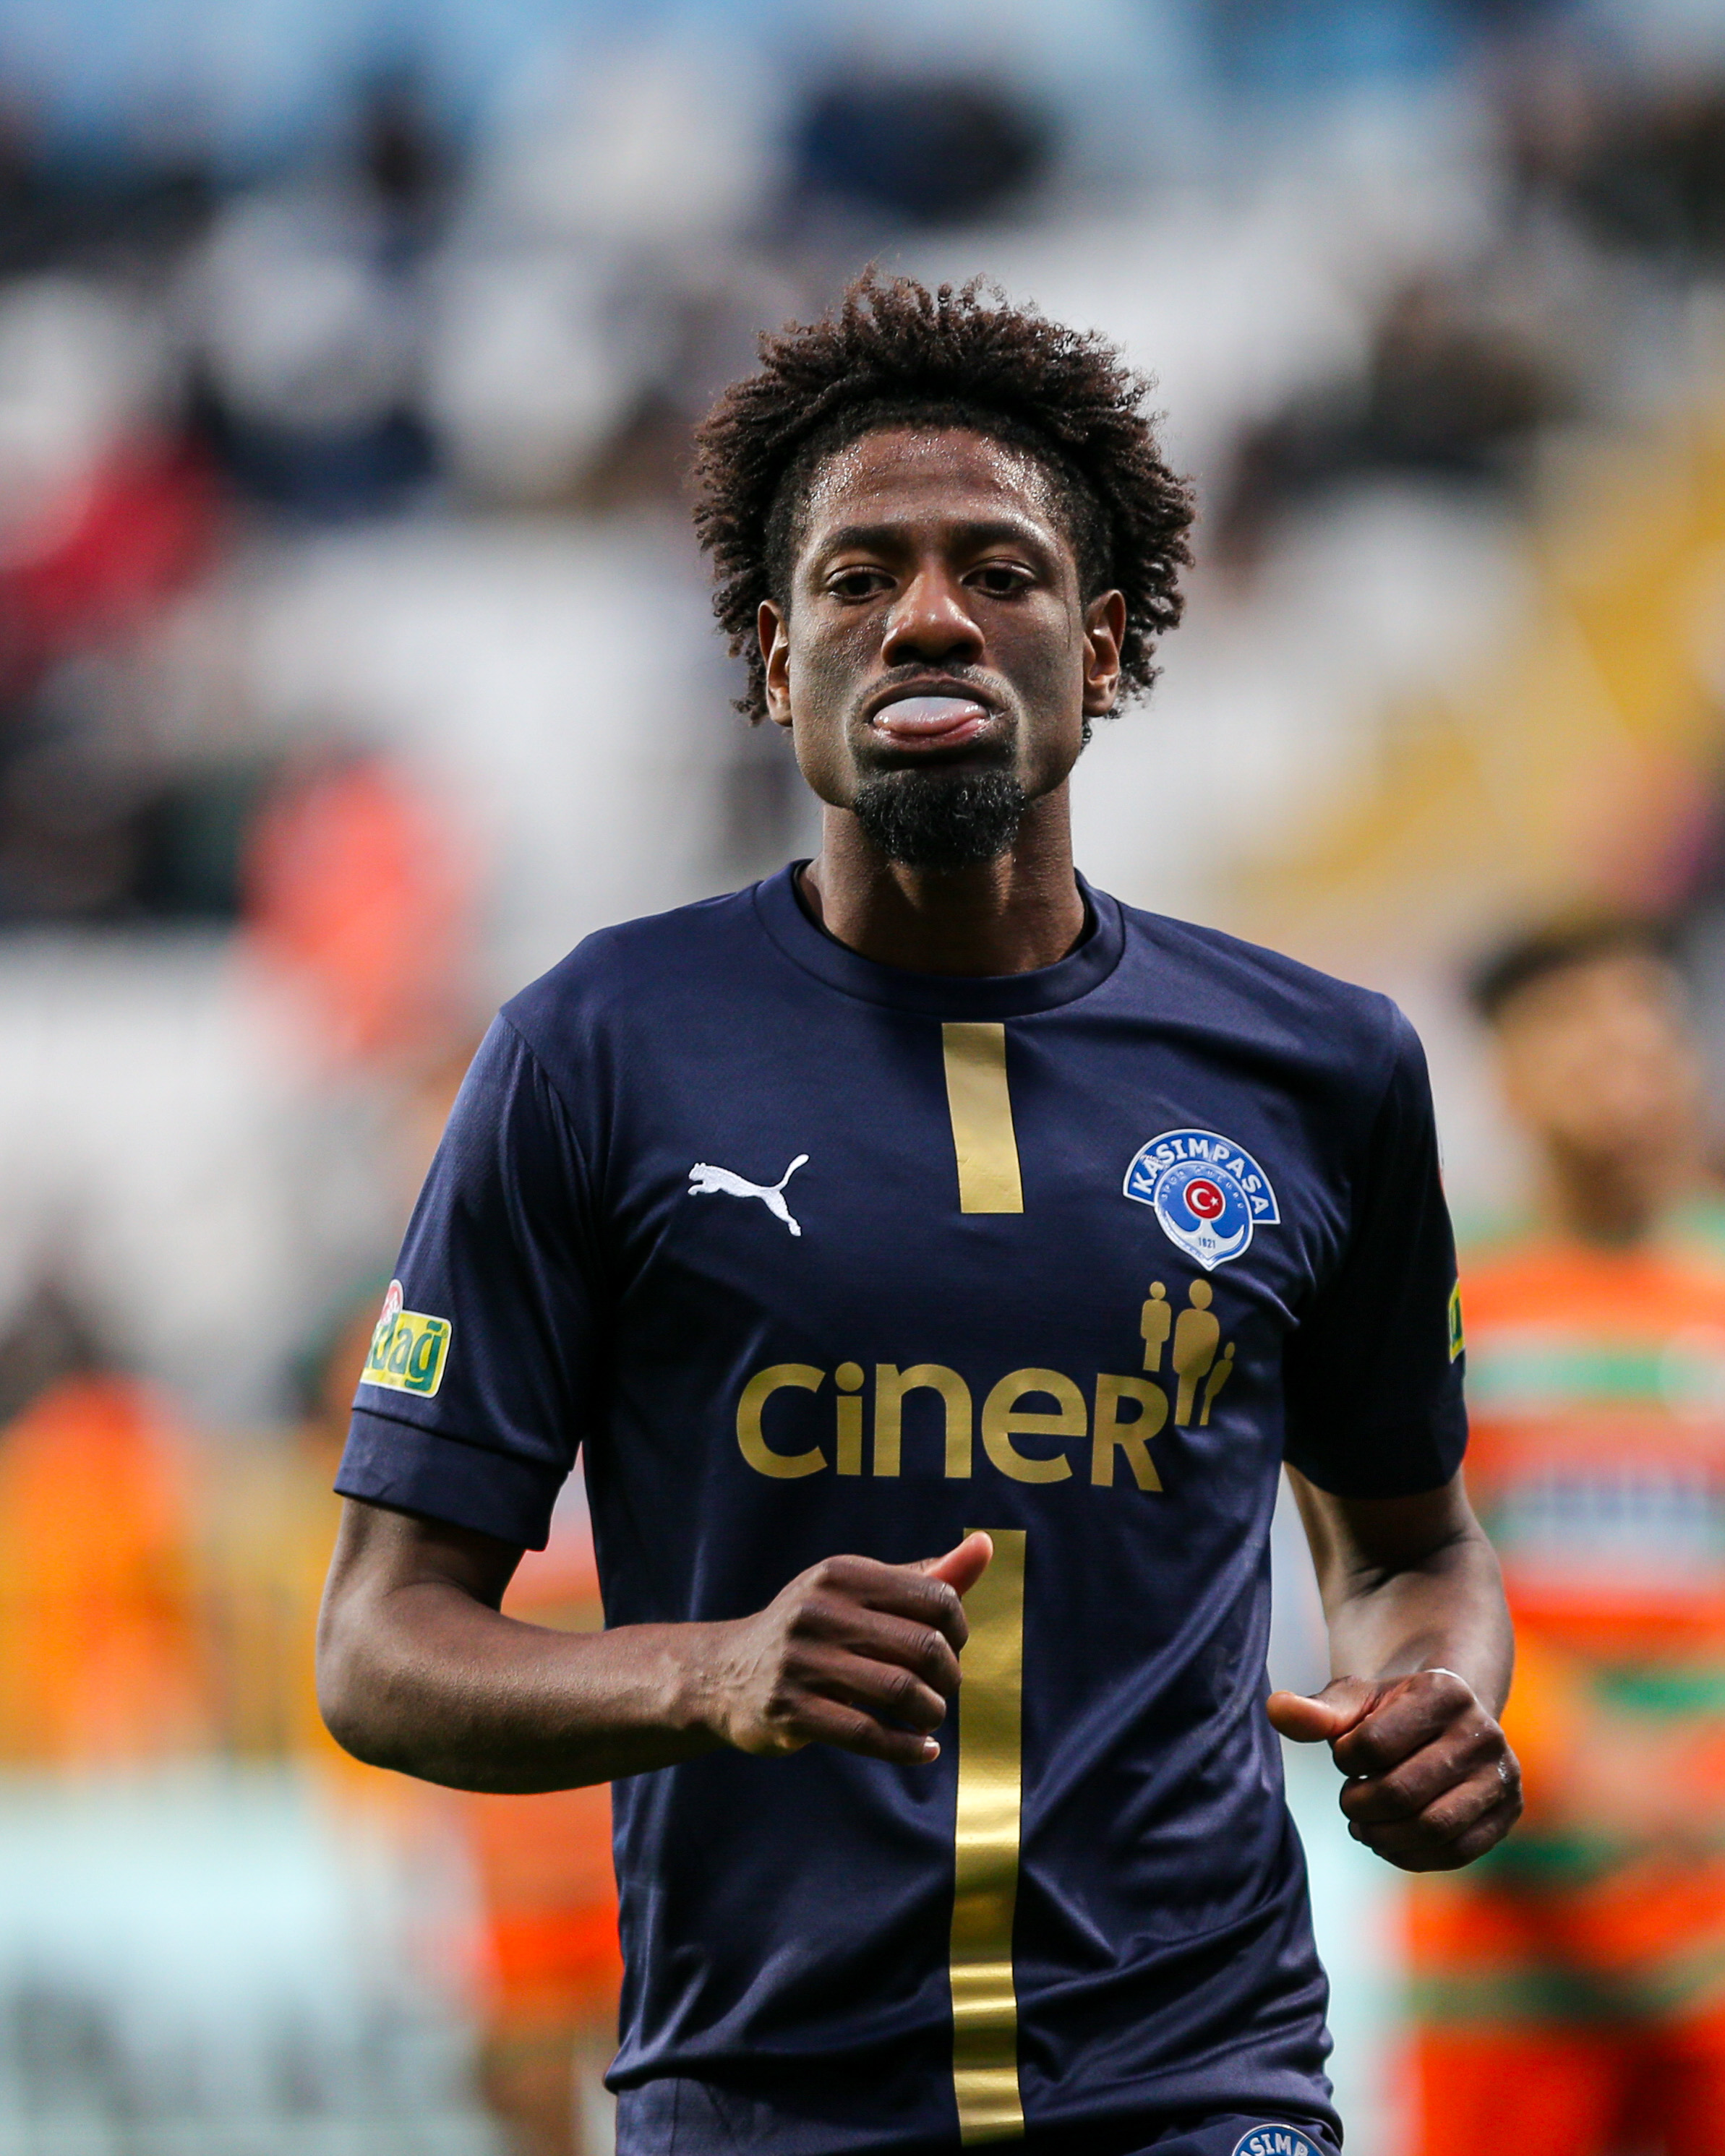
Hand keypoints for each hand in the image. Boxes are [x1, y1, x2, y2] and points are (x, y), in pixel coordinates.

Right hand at [702, 1533, 993, 1765]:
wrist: (725, 1673)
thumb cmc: (814, 1629)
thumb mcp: (858, 1592)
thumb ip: (925, 1576)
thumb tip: (985, 1545)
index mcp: (842, 1574)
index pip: (936, 1597)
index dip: (959, 1630)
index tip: (949, 1649)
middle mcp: (820, 1610)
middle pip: (924, 1646)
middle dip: (949, 1677)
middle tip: (942, 1690)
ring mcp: (801, 1661)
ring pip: (901, 1692)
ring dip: (931, 1714)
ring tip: (928, 1718)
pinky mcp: (790, 1710)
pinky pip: (867, 1735)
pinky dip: (906, 1748)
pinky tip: (920, 1750)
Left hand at [1267, 1669, 1521, 1870]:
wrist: (1449, 1722)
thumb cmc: (1391, 1711)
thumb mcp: (1355, 1700)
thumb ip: (1316, 1710)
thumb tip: (1274, 1708)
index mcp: (1445, 1691)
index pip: (1373, 1744)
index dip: (1344, 1758)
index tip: (1344, 1755)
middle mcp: (1484, 1732)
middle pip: (1401, 1792)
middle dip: (1359, 1804)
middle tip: (1348, 1800)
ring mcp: (1502, 1776)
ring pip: (1431, 1828)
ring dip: (1383, 1836)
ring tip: (1363, 1824)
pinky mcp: (1507, 1815)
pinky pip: (1455, 1853)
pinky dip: (1411, 1855)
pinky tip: (1388, 1841)